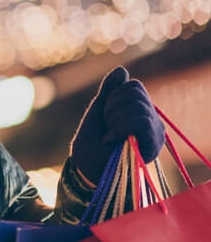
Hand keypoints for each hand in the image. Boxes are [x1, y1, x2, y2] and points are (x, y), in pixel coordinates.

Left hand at [71, 66, 164, 182]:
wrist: (86, 172)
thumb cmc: (91, 146)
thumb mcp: (97, 113)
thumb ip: (109, 92)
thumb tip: (122, 69)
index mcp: (138, 111)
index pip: (133, 86)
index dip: (113, 96)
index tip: (104, 116)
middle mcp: (151, 119)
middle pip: (136, 91)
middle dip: (112, 107)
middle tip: (106, 128)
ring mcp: (154, 131)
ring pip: (138, 105)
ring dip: (114, 119)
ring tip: (109, 137)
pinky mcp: (153, 143)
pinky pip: (140, 120)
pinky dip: (120, 128)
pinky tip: (111, 140)